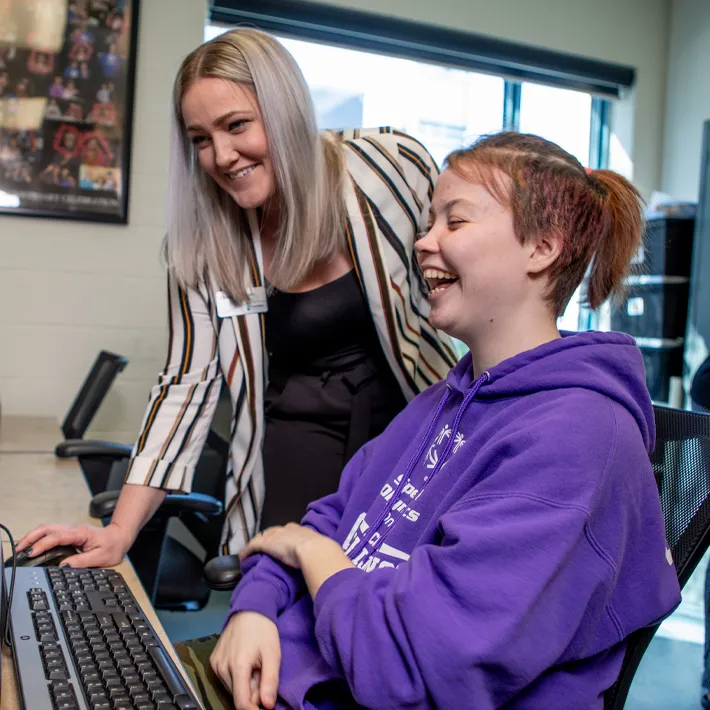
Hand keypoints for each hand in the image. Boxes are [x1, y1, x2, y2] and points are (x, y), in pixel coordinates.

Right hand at [15, 522, 133, 567]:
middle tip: (19, 550)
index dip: (43, 544)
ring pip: (47, 528)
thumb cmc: (112, 547)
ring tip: (21, 549)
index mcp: (80, 534)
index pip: (57, 537)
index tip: (31, 553)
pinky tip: (32, 546)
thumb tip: (63, 566)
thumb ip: (82, 562)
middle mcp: (73, 529)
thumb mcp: (100, 558)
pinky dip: (38, 537)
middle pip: (47, 528)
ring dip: (32, 536)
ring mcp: (70, 529)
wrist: (119, 537)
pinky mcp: (69, 533)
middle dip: (31, 537)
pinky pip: (50, 532)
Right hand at [210, 611, 280, 709]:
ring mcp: (215, 664)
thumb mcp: (273, 654)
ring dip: (245, 685)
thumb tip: (267, 706)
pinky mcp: (213, 662)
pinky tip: (245, 663)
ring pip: (232, 689)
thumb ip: (270, 681)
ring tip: (254, 666)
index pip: (241, 703)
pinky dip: (237, 678)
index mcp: (238, 666)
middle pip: (237, 696)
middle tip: (262, 675)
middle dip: (252, 693)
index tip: (265, 707)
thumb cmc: (263, 631)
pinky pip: (226, 680)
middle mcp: (222, 667)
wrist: (249, 610)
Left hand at [239, 523, 323, 568]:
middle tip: (262, 547)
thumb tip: (318, 554)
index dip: (278, 536)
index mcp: (296, 529)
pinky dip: (247, 552)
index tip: (277, 543)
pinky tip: (243, 558)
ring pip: (260, 538)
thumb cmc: (317, 549)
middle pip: (270, 532)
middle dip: (265, 538)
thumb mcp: (315, 546)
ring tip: (251, 552)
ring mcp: (274, 536)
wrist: (312, 549)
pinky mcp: (265, 544)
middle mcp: (284, 529)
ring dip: (255, 545)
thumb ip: (313, 548)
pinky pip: (252, 546)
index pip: (283, 531)